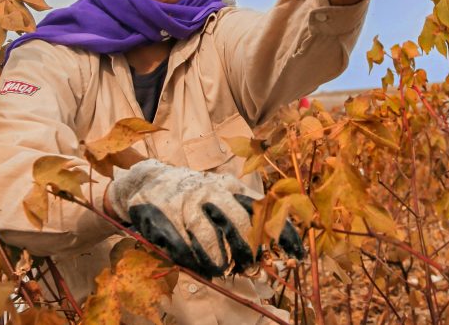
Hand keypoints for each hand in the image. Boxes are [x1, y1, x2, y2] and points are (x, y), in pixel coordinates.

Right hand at [106, 160, 303, 277]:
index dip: (282, 231)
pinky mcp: (162, 212)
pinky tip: (193, 264)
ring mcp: (186, 200)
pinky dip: (188, 256)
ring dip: (216, 256)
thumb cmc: (194, 195)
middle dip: (246, 246)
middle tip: (248, 265)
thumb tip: (266, 251)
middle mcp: (211, 190)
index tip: (298, 253)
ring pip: (206, 232)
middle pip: (236, 220)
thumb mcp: (221, 197)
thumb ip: (243, 217)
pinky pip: (179, 240)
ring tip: (220, 269)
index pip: (264, 208)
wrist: (150, 179)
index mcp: (231, 186)